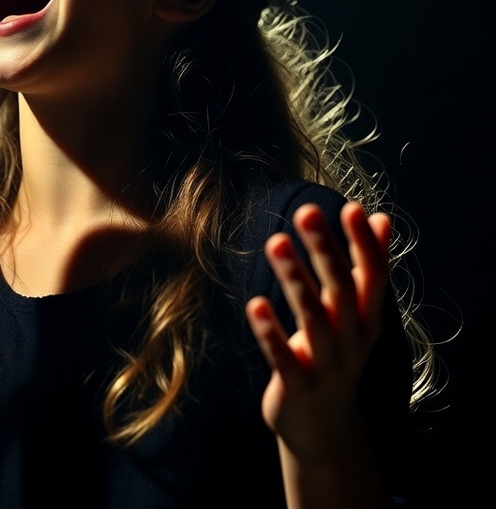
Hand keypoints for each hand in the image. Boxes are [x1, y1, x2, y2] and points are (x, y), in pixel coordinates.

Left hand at [245, 201, 390, 460]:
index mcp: (367, 319)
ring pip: (314, 320)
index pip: (373, 276)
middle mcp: (352, 341)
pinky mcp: (297, 387)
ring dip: (296, 280)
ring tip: (276, 242)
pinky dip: (271, 333)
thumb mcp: (357, 313)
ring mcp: (326, 366)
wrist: (324, 430)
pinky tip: (254, 305)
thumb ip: (368, 266)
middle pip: (342, 291)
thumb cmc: (337, 355)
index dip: (364, 243)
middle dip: (326, 250)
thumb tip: (381, 216)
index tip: (351, 207)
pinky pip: (284, 358)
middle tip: (305, 211)